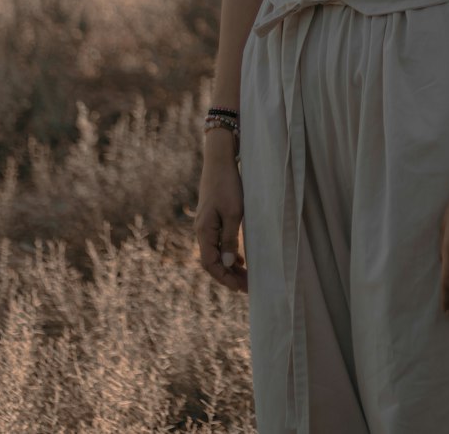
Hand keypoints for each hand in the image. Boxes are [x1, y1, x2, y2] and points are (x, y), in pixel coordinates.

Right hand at [196, 146, 247, 292]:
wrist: (219, 160)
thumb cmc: (228, 185)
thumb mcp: (233, 213)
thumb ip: (230, 239)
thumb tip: (229, 263)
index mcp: (204, 231)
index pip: (210, 264)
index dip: (224, 278)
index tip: (240, 288)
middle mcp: (202, 231)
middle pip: (212, 261)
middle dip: (228, 275)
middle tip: (247, 286)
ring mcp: (206, 224)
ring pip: (216, 252)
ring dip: (230, 265)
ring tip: (246, 276)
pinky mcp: (212, 218)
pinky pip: (218, 242)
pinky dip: (229, 252)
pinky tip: (241, 258)